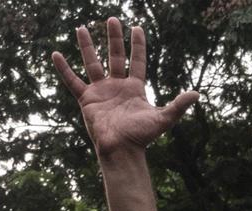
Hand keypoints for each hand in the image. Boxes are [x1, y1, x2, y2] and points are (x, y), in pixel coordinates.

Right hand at [51, 17, 198, 155]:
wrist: (122, 149)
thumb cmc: (141, 136)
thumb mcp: (163, 118)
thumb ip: (178, 105)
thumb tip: (197, 94)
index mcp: (135, 88)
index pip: (136, 61)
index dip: (137, 45)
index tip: (137, 27)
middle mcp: (117, 86)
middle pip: (115, 56)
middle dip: (114, 38)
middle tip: (112, 19)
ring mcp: (101, 91)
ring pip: (92, 63)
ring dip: (87, 45)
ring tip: (81, 27)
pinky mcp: (86, 99)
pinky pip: (72, 80)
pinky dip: (63, 68)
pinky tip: (55, 53)